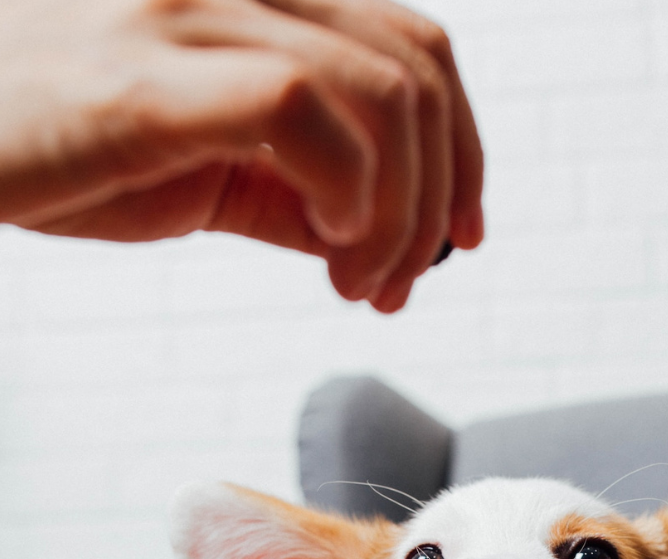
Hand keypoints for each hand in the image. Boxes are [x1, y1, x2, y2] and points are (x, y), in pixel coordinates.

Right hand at [0, 0, 483, 309]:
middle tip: (406, 281)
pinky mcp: (149, 75)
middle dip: (441, 197)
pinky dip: (349, 193)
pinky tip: (330, 247)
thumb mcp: (205, 166)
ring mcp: (192, 11)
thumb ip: (295, 188)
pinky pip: (303, 112)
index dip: (464, 148)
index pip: (418, 46)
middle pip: (418, 72)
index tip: (463, 232)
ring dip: (400, 216)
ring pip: (381, 97)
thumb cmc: (62, 144)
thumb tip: (378, 234)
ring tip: (362, 283)